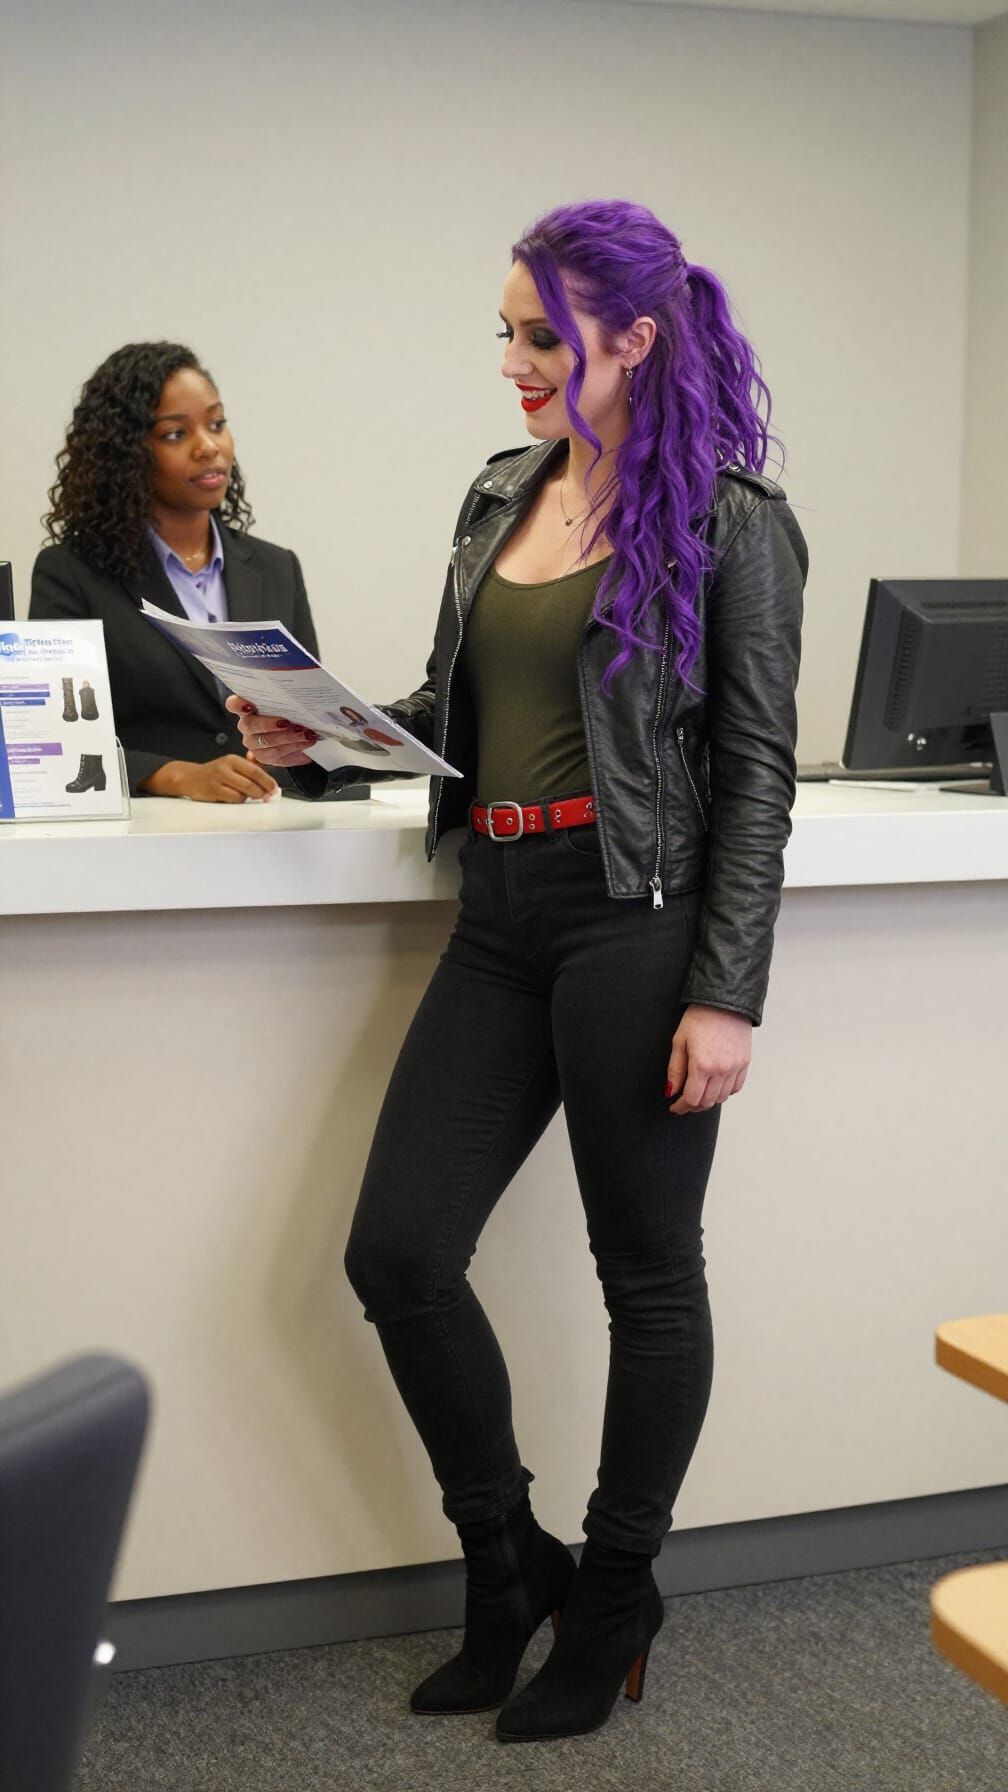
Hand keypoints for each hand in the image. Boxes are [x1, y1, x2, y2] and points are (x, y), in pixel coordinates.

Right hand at [140, 755, 278, 803]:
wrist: (190, 778)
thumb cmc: (214, 772)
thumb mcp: (231, 765)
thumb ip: (249, 767)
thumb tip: (269, 773)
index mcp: (232, 759)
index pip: (255, 770)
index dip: (267, 781)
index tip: (274, 788)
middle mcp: (224, 768)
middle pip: (250, 783)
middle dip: (262, 792)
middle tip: (267, 796)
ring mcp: (217, 781)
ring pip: (242, 794)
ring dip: (249, 797)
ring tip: (247, 795)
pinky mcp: (213, 792)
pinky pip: (233, 800)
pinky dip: (238, 801)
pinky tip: (236, 797)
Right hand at [224, 694, 318, 766]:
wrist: (297, 730)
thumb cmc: (288, 710)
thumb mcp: (285, 700)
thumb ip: (283, 694)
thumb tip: (294, 686)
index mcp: (246, 707)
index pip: (233, 705)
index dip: (238, 705)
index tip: (248, 706)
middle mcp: (246, 725)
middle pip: (250, 726)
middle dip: (270, 724)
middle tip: (288, 723)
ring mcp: (254, 743)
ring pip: (267, 742)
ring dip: (289, 737)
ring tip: (306, 733)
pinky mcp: (265, 757)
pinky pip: (278, 754)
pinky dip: (295, 748)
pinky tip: (307, 742)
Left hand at [665, 1004, 751, 1114]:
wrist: (724, 1001)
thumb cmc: (699, 1017)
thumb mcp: (680, 1041)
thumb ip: (675, 1069)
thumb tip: (670, 1091)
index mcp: (702, 1066)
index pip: (691, 1099)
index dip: (681, 1107)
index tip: (674, 1108)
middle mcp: (721, 1070)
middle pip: (707, 1102)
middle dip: (693, 1106)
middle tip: (684, 1102)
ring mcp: (735, 1067)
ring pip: (722, 1097)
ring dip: (709, 1100)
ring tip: (699, 1093)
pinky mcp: (745, 1063)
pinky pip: (736, 1087)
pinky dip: (725, 1091)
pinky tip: (716, 1086)